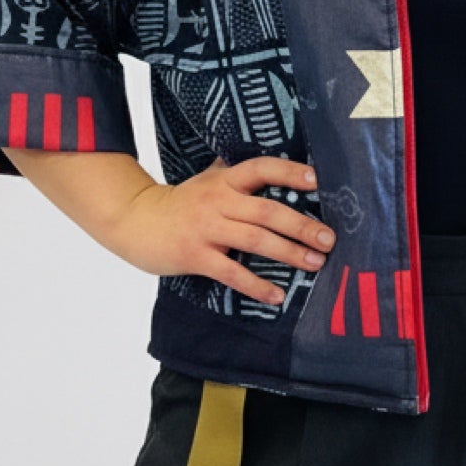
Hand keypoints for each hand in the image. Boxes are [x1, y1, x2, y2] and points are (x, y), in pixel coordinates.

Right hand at [107, 155, 332, 305]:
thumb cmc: (182, 203)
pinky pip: (232, 272)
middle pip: (266, 211)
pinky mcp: (196, 256)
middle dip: (301, 225)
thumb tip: (279, 170)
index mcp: (224, 180)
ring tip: (315, 264)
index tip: (317, 181)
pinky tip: (277, 296)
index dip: (289, 173)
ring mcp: (206, 229)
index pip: (261, 169)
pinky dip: (256, 286)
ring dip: (289, 253)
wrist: (136, 222)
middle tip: (329, 239)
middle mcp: (217, 201)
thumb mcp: (208, 181)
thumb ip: (238, 177)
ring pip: (255, 240)